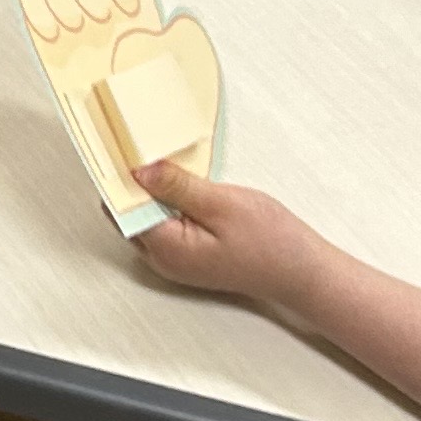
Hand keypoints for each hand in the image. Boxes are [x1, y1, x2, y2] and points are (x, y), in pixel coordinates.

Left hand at [128, 165, 337, 315]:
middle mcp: (162, 260)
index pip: (121, 210)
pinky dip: (166, 205)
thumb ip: (176, 187)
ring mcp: (175, 261)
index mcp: (165, 248)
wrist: (302, 271)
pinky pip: (164, 226)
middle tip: (139, 149)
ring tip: (160, 162)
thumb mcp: (222, 203)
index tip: (120, 150)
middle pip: (128, 216)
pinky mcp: (189, 257)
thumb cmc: (270, 241)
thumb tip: (138, 171)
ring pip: (146, 220)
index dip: (119, 179)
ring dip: (150, 194)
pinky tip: (179, 186)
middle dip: (131, 184)